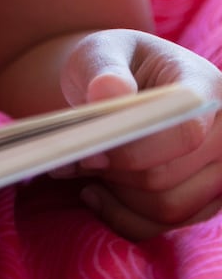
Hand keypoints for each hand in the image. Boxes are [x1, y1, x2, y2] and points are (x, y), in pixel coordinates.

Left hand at [59, 30, 221, 238]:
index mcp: (207, 86)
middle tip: (71, 157)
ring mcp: (220, 171)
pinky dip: (123, 216)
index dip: (135, 150)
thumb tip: (108, 92)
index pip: (186, 132)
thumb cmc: (113, 65)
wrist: (122, 85)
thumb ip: (104, 70)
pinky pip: (163, 226)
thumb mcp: (100, 52)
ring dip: (117, 195)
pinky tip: (94, 192)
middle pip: (170, 176)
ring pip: (168, 207)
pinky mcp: (205, 200)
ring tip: (81, 167)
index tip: (88, 152)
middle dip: (115, 173)